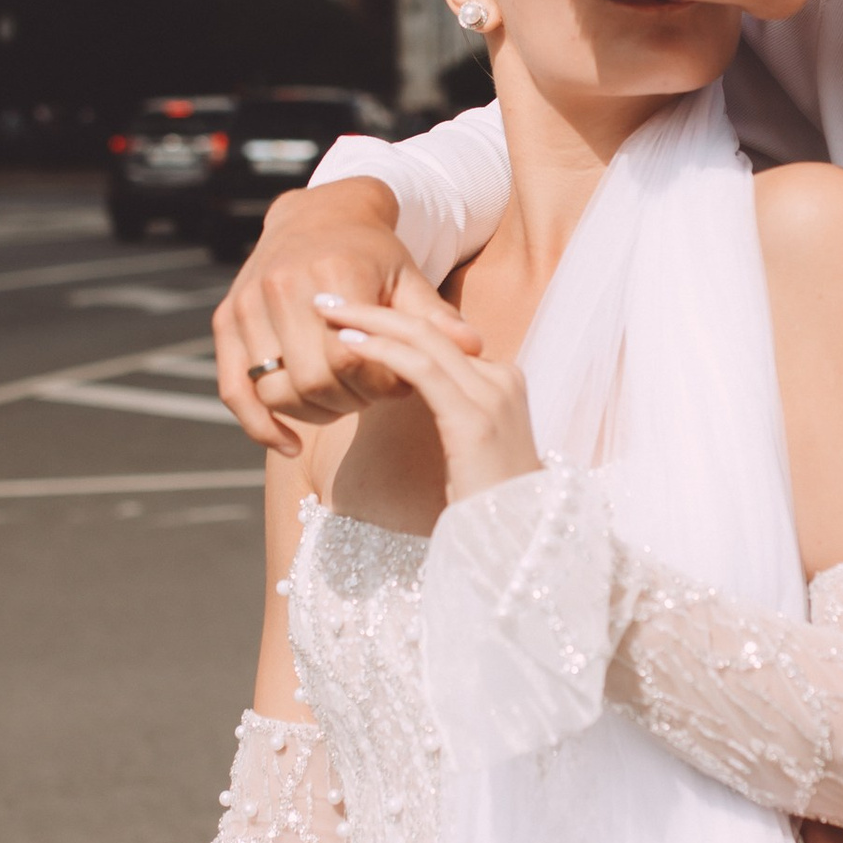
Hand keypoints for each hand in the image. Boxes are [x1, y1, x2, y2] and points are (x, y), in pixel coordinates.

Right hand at [214, 182, 480, 453]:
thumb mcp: (409, 279)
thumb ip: (436, 319)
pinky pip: (235, 390)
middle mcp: (281, 287)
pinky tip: (290, 444)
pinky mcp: (226, 321)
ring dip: (312, 412)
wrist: (320, 216)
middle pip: (313, 381)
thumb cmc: (374, 253)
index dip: (378, 385)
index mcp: (331, 274)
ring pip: (275, 392)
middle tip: (371, 395)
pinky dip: (260, 426)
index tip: (399, 384)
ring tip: (342, 401)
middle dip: (348, 401)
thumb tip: (475, 349)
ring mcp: (247, 304)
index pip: (350, 360)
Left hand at [317, 292, 541, 503]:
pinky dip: (380, 350)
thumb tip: (405, 392)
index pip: (441, 335)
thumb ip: (447, 411)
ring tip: (327, 310)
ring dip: (370, 320)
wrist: (516, 543)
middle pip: (431, 326)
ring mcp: (493, 395)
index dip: (392, 320)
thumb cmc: (483, 505)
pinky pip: (420, 369)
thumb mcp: (465, 446)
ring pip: (424, 338)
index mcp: (502, 381)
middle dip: (375, 307)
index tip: (350, 313)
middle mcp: (502, 377)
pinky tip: (347, 344)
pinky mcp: (474, 418)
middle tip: (327, 298)